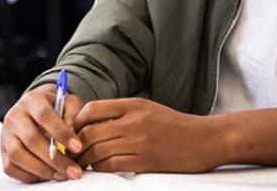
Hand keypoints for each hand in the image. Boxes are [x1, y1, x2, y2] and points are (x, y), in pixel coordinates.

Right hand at [1, 84, 84, 182]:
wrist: (34, 108)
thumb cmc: (54, 107)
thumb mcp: (67, 102)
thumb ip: (73, 113)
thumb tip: (72, 133)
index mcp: (32, 101)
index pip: (45, 116)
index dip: (62, 133)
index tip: (77, 147)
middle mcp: (15, 116)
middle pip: (32, 139)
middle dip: (55, 159)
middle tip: (73, 170)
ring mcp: (6, 134)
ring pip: (18, 155)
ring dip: (42, 169)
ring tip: (61, 175)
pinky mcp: (2, 151)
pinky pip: (11, 167)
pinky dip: (29, 175)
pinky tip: (47, 175)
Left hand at [73, 97, 223, 172]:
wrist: (206, 139)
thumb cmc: (177, 126)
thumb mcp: (149, 109)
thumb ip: (123, 114)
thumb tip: (92, 123)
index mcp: (133, 105)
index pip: (92, 109)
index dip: (76, 123)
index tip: (73, 133)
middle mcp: (134, 121)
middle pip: (89, 132)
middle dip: (74, 146)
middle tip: (70, 154)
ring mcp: (139, 141)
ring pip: (97, 151)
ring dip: (85, 160)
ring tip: (81, 165)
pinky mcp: (146, 160)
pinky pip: (112, 165)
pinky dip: (100, 169)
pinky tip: (99, 170)